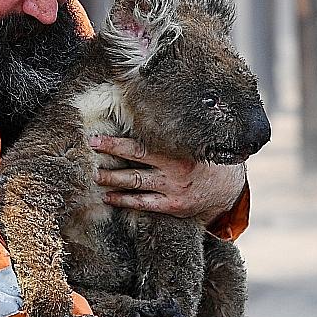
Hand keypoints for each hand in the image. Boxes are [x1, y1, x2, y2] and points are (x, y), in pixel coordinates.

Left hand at [88, 135, 246, 224]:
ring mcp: (173, 189)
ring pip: (136, 183)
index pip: (141, 144)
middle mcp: (174, 168)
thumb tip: (142, 110)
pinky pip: (144, 203)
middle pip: (135, 161)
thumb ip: (170, 133)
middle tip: (89, 151)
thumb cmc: (202, 158)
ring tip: (94, 175)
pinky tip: (109, 196)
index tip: (95, 138)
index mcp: (178, 149)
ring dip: (112, 179)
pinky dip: (124, 200)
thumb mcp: (191, 142)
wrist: (227, 187)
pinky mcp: (172, 206)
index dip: (116, 142)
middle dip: (110, 155)